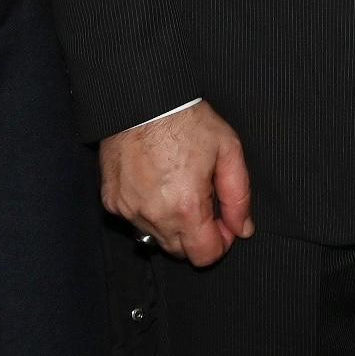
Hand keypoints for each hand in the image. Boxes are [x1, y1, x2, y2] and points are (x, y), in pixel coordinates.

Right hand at [99, 102, 253, 267]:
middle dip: (195, 234)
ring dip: (170, 223)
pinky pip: (133, 219)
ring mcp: (128, 210)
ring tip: (176, 186)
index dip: (220, 243)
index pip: (204, 256)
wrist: (142, 99)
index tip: (222, 222)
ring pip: (155, 236)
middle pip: (179, 251)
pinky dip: (146, 209)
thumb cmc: (186, 120)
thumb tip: (242, 229)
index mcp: (186, 208)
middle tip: (201, 199)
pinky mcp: (111, 200)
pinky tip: (154, 182)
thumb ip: (238, 197)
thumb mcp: (228, 150)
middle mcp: (154, 216)